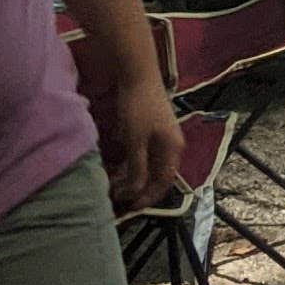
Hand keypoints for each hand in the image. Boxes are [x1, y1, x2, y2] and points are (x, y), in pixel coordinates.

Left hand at [103, 75, 186, 208]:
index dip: (148, 197)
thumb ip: (137, 168)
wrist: (138, 76)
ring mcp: (161, 139)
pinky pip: (142, 157)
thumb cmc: (139, 108)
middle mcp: (170, 147)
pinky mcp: (150, 133)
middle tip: (117, 200)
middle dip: (137, 190)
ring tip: (112, 187)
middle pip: (156, 176)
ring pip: (147, 167)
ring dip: (132, 178)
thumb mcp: (136, 141)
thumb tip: (135, 192)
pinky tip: (115, 171)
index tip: (130, 207)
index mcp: (173, 150)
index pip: (164, 182)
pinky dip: (130, 166)